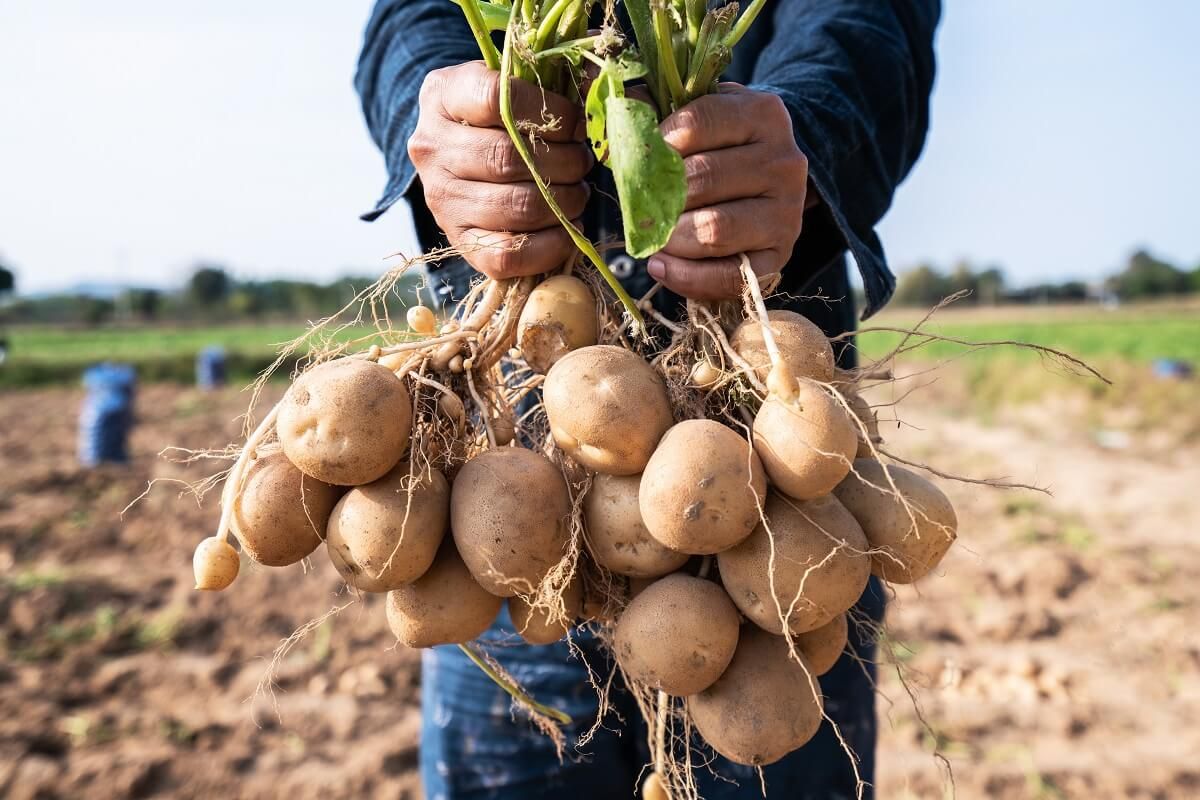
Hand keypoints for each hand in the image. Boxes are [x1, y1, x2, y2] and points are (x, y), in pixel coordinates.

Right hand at [408, 61, 593, 278]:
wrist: (459, 154)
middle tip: (582, 163)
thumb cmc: (499, 115)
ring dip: (564, 203)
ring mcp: (441, 198)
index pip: (499, 99)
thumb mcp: (513, 82)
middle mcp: (433, 147)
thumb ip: (551, 82)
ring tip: (577, 193)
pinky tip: (566, 229)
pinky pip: (508, 254)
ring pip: (516, 207)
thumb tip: (600, 95)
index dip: (551, 114)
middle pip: (509, 158)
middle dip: (565, 163)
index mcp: (443, 95)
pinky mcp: (459, 240)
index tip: (576, 124)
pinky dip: (550, 246)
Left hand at [648, 84, 809, 299]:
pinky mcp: (779, 255)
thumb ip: (657, 108)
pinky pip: (728, 276)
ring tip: (654, 235)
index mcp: (762, 114)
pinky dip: (685, 276)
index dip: (657, 142)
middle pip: (702, 179)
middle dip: (657, 197)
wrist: (766, 183)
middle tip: (637, 205)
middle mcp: (784, 161)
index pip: (698, 122)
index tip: (640, 157)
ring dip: (670, 237)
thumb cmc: (719, 146)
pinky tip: (660, 265)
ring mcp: (786, 212)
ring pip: (714, 230)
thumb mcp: (696, 115)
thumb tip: (622, 111)